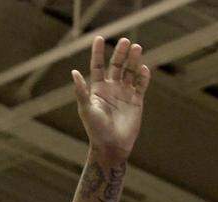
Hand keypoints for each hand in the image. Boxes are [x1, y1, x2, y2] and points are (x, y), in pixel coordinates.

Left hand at [72, 36, 150, 160]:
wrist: (111, 147)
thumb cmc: (95, 130)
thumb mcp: (87, 109)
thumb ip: (81, 91)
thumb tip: (74, 72)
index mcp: (98, 89)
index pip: (98, 66)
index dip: (98, 53)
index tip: (99, 38)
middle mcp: (111, 88)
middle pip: (117, 65)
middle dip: (120, 53)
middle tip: (125, 41)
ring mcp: (124, 93)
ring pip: (130, 72)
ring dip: (133, 60)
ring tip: (136, 48)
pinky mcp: (136, 100)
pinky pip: (141, 85)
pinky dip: (143, 76)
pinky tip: (143, 69)